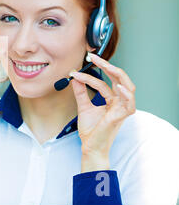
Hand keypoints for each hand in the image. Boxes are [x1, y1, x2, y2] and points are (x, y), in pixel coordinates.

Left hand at [70, 53, 135, 169]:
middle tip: (94, 57)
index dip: (95, 71)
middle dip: (108, 66)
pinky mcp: (120, 118)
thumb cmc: (90, 130)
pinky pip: (129, 105)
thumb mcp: (83, 106)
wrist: (89, 146)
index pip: (107, 80)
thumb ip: (81, 92)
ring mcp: (121, 109)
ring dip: (117, 75)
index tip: (80, 66)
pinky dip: (127, 95)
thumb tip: (75, 78)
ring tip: (106, 65)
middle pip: (120, 79)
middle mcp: (119, 102)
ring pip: (128, 88)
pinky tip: (120, 87)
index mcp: (112, 99)